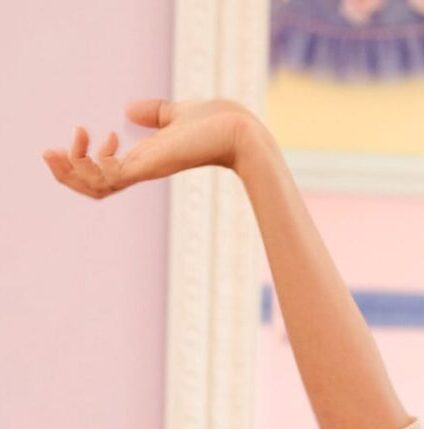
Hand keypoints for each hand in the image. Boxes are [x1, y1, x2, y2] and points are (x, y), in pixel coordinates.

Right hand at [42, 99, 256, 200]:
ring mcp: (144, 171)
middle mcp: (141, 171)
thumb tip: (129, 109)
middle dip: (65, 174)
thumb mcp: (175, 114)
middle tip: (49, 152)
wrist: (239, 131)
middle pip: (92, 188)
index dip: (83, 162)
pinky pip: (109, 176)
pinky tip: (96, 137)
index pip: (105, 174)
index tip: (88, 132)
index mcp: (145, 161)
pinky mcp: (149, 167)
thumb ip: (153, 114)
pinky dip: (92, 162)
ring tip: (65, 143)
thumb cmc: (216, 124)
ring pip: (94, 187)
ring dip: (70, 168)